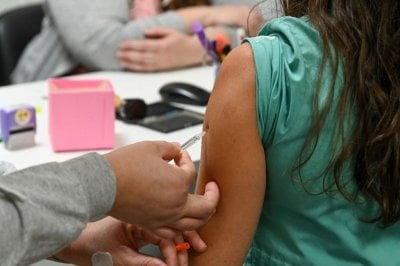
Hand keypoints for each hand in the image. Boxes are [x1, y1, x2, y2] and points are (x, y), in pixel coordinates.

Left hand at [55, 216, 208, 265]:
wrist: (77, 243)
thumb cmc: (93, 246)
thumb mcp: (120, 258)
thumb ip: (144, 263)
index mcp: (138, 220)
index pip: (164, 231)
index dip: (174, 250)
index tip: (177, 265)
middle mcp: (143, 217)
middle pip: (171, 224)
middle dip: (186, 237)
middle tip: (199, 249)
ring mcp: (143, 222)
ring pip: (169, 227)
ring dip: (182, 237)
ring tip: (196, 246)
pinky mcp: (141, 228)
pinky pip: (161, 232)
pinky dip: (172, 239)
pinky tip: (181, 244)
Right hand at [105, 141, 219, 237]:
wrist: (101, 184)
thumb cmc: (124, 166)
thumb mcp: (152, 147)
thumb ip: (170, 148)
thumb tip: (177, 150)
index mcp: (179, 185)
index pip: (191, 172)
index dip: (185, 160)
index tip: (178, 155)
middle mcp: (175, 205)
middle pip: (206, 207)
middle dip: (212, 196)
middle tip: (213, 188)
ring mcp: (163, 218)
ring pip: (193, 224)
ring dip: (203, 215)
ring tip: (204, 207)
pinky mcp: (151, 225)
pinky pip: (173, 232)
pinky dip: (182, 226)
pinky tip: (181, 220)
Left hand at [117, 28, 204, 71]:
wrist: (192, 52)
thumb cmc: (181, 41)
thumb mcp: (170, 31)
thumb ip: (156, 31)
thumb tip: (145, 32)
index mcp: (162, 46)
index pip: (143, 46)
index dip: (131, 45)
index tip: (122, 44)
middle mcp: (160, 57)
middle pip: (140, 56)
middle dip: (127, 55)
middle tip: (117, 53)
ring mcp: (160, 64)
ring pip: (142, 65)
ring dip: (130, 63)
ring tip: (120, 60)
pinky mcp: (161, 69)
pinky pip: (147, 70)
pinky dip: (137, 69)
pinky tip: (130, 67)